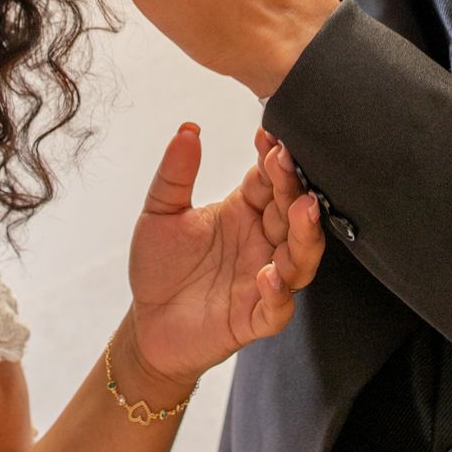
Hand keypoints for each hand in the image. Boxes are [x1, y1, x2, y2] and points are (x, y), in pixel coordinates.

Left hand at [122, 123, 323, 388]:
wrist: (146, 323)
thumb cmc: (160, 266)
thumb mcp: (159, 212)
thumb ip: (175, 173)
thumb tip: (188, 128)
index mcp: (244, 211)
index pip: (270, 179)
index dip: (274, 159)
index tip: (270, 136)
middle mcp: (261, 242)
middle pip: (292, 212)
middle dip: (295, 187)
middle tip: (288, 164)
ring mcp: (263, 279)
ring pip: (300, 257)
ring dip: (305, 233)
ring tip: (302, 209)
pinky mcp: (254, 318)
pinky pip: (278, 307)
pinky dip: (279, 292)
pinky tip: (270, 275)